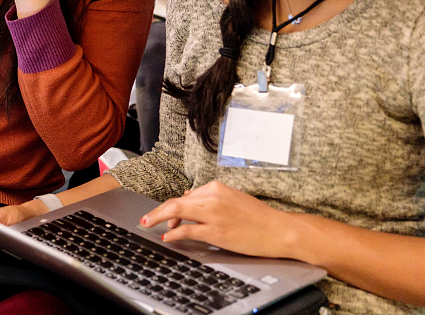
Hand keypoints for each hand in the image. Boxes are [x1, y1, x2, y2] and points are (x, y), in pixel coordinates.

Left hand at [138, 182, 298, 259]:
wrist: (280, 230)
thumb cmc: (259, 217)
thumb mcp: (234, 199)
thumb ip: (212, 198)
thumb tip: (189, 200)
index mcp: (217, 188)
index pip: (187, 196)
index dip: (174, 207)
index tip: (168, 216)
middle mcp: (213, 197)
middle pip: (176, 202)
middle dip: (157, 210)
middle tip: (144, 218)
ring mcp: (214, 214)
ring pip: (177, 212)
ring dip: (158, 218)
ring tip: (148, 224)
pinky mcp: (216, 232)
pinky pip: (187, 230)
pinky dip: (174, 232)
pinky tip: (168, 236)